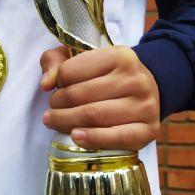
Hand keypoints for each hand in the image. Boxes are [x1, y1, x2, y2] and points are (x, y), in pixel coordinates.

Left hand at [40, 45, 159, 149]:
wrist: (148, 91)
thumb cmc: (109, 75)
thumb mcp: (84, 59)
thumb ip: (56, 62)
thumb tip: (46, 84)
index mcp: (120, 56)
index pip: (71, 70)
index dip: (57, 82)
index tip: (56, 88)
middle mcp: (135, 78)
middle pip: (80, 95)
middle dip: (58, 104)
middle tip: (51, 110)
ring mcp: (145, 105)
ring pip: (94, 115)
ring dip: (66, 121)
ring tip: (54, 122)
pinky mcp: (148, 130)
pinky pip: (115, 138)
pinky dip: (92, 139)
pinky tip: (75, 137)